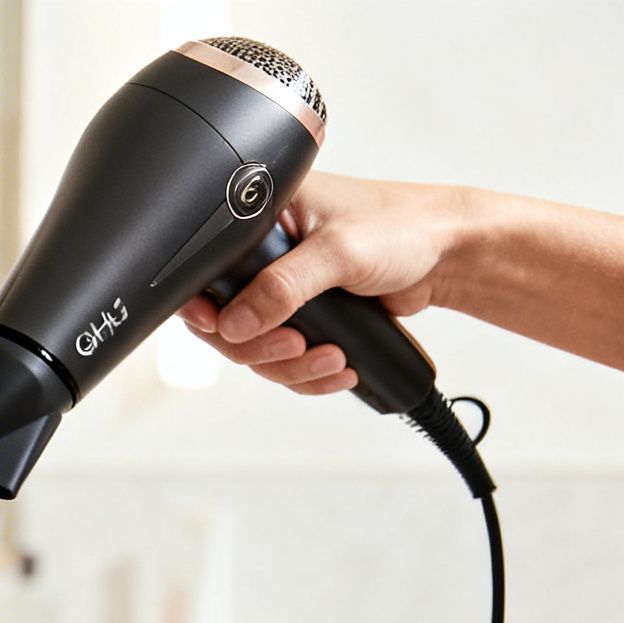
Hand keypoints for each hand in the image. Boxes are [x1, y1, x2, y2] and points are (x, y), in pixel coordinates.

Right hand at [177, 173, 472, 395]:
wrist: (450, 254)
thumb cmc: (404, 227)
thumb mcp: (337, 251)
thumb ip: (281, 287)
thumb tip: (234, 324)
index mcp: (262, 215)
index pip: (206, 267)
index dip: (206, 305)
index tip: (224, 327)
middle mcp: (265, 251)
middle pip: (226, 318)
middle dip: (259, 344)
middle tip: (294, 345)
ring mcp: (283, 287)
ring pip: (254, 345)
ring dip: (289, 364)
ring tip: (331, 358)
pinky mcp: (305, 315)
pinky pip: (284, 357)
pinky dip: (307, 371)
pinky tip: (336, 366)